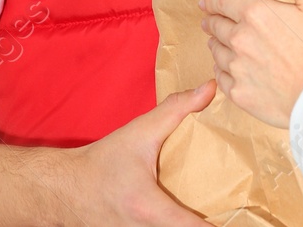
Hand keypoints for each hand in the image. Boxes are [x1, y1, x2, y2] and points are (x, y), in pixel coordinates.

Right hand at [51, 80, 214, 224]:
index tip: (240, 217)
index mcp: (150, 208)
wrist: (62, 189)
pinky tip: (184, 217)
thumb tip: (209, 89)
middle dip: (208, 224)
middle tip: (228, 211)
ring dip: (186, 225)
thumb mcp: (139, 133)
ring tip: (211, 214)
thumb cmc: (100, 163)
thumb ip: (176, 109)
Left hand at [199, 0, 302, 128]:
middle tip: (209, 21)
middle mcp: (240, 39)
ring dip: (215, 45)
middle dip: (212, 21)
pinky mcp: (239, 93)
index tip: (205, 2)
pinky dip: (220, 71)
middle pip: (216, 26)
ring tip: (217, 44)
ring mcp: (237, 68)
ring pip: (216, 52)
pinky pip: (220, 78)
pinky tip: (226, 71)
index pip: (224, 2)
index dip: (213, 1)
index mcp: (256, 14)